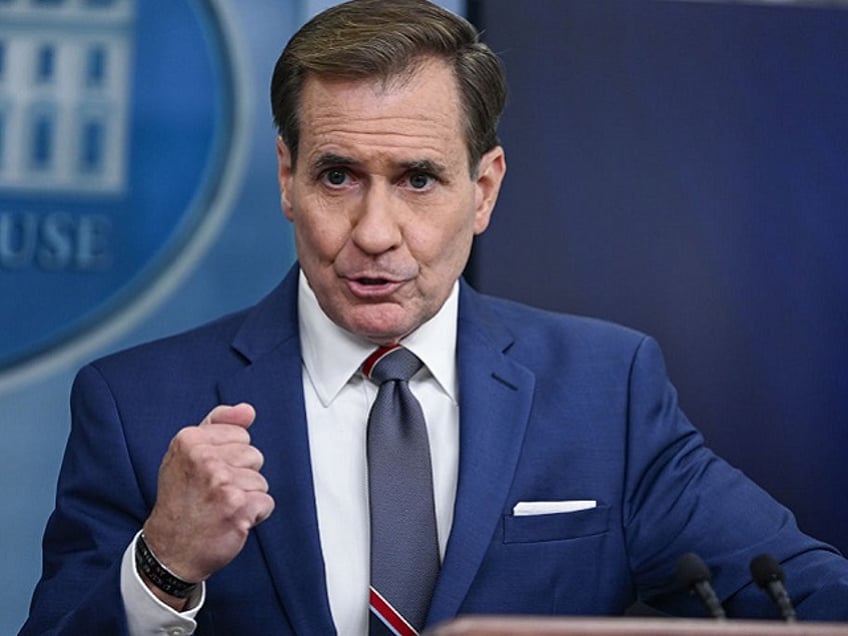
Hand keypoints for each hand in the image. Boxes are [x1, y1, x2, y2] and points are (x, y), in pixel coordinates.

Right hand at [142, 403, 274, 590]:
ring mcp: (221, 483)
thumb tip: (247, 410)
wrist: (169, 550)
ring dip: (246, 497)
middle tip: (213, 494)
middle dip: (240, 476)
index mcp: (190, 440)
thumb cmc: (180, 501)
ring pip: (261, 481)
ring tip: (220, 508)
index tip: (208, 474)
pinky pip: (266, 503)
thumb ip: (218, 425)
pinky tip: (230, 521)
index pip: (241, 435)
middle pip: (254, 456)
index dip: (230, 457)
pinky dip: (253, 516)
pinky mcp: (238, 508)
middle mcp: (204, 459)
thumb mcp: (187, 454)